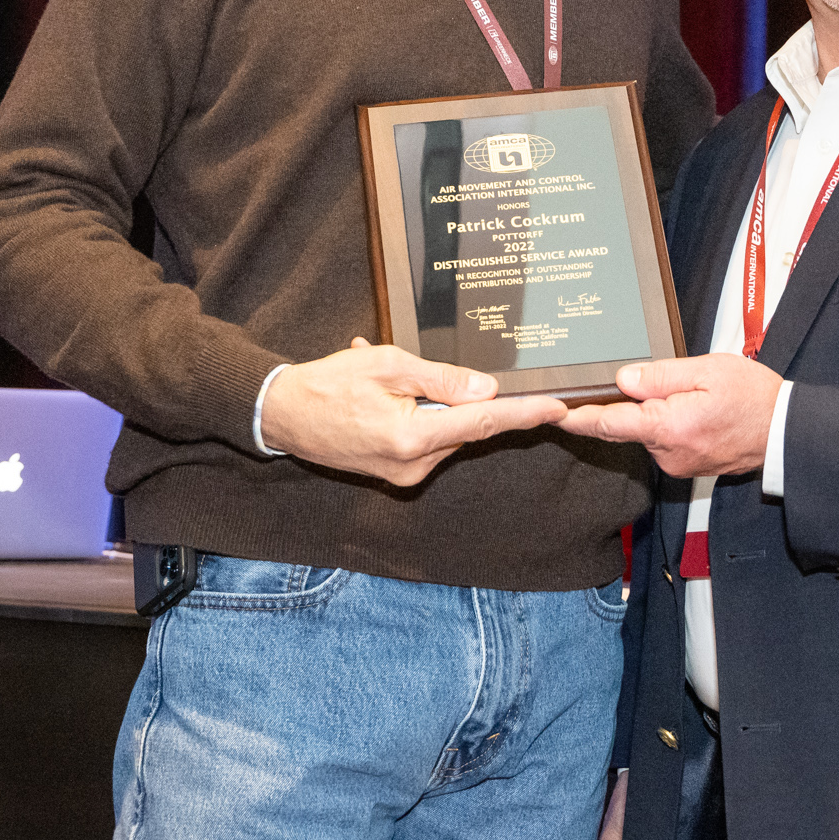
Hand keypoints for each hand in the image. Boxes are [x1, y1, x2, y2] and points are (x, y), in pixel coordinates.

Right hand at [260, 339, 569, 487]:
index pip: (483, 423)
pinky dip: (417, 416)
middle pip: (464, 428)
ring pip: (445, 434)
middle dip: (463, 398)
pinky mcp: (395, 474)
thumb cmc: (328, 384)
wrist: (281, 414)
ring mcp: (403, 474)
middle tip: (426, 372)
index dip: (523, 414)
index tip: (557, 408)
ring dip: (433, 404)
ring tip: (388, 380)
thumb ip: (441, 378)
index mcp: (412, 438)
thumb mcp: (387, 365)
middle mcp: (413, 465)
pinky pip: (424, 440)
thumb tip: (487, 389)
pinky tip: (385, 397)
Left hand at [555, 351, 782, 478]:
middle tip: (666, 381)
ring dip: (656, 411)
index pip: (610, 422)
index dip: (579, 417)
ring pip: (648, 431)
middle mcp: (668, 453)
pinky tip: (695, 409)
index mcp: (669, 427)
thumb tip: (623, 379)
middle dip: (634, 401)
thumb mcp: (707, 371)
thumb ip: (660, 376)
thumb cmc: (753, 398)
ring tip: (694, 394)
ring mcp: (676, 463)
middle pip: (630, 424)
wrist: (785, 432)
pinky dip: (669, 423)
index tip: (552, 413)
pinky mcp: (685, 466)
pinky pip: (664, 440)